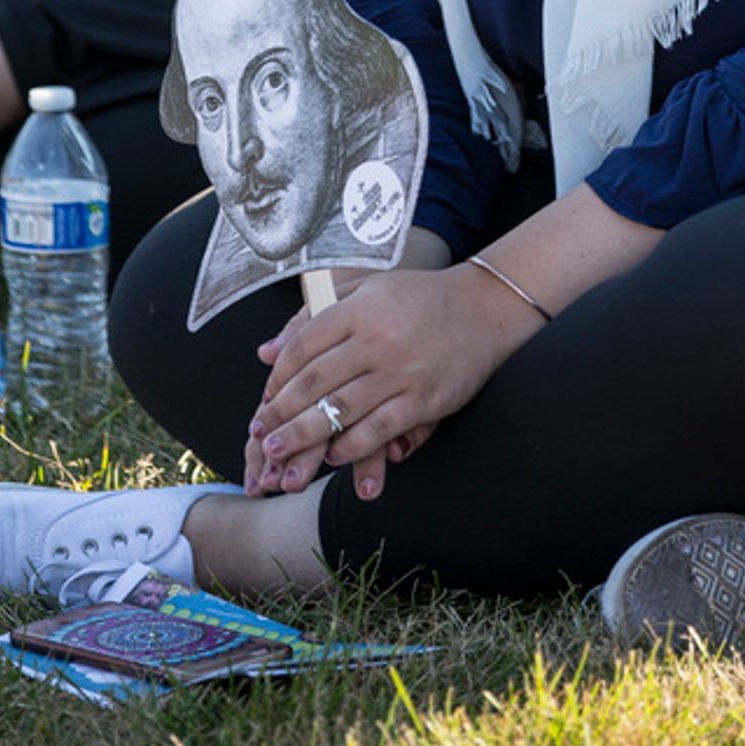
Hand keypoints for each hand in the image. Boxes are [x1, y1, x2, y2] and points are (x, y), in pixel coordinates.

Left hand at [246, 263, 538, 501]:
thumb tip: (265, 351)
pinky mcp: (425, 399)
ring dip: (306, 436)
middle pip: (316, 382)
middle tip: (260, 437)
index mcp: (360, 309)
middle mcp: (378, 339)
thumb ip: (315, 318)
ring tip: (280, 454)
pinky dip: (353, 446)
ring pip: (342, 410)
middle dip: (282, 413)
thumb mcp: (366, 290)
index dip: (278, 377)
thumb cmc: (420, 298)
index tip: (265, 399)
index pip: (305, 345)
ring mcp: (402, 371)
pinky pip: (380, 428)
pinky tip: (333, 455)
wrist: (484, 307)